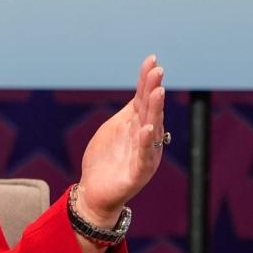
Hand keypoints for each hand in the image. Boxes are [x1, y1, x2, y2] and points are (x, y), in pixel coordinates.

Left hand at [76, 54, 165, 224]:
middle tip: (158, 70)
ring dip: (154, 110)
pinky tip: (147, 128)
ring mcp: (144, 155)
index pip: (143, 98)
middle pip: (150, 110)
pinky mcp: (138, 173)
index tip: (151, 59)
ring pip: (152, 129)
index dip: (147, 79)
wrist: (95, 192)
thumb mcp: (115, 128)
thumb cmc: (105, 160)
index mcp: (138, 125)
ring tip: (156, 91)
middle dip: (153, 89)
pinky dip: (146, 142)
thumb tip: (141, 88)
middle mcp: (145, 137)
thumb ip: (129, 111)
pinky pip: (144, 156)